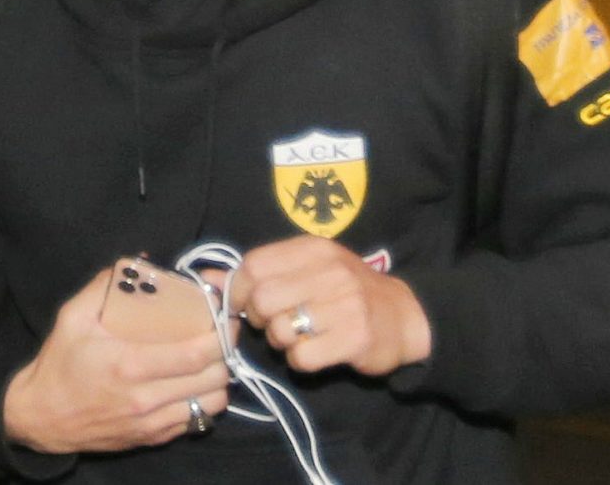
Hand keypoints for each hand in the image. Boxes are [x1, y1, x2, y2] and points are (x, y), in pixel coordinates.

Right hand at [3, 268, 231, 453]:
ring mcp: (150, 423)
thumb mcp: (73, 316)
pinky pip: (195, 421)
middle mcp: (145, 398)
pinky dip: (204, 401)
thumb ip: (105, 285)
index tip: (228, 318)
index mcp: (130, 364)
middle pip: (212, 379)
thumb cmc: (59, 363)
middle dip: (227, 355)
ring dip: (219, 380)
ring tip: (213, 360)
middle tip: (225, 334)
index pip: (196, 354)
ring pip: (210, 405)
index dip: (222, 336)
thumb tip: (139, 258)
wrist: (41, 416)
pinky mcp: (151, 438)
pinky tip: (195, 383)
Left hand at [227, 236, 430, 376]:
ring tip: (300, 336)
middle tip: (274, 323)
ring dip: (281, 342)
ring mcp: (345, 304)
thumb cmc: (346, 291)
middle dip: (259, 319)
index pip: (254, 265)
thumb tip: (206, 278)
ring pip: (279, 331)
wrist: (403, 316)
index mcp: (313, 248)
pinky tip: (316, 351)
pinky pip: (302, 357)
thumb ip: (258, 272)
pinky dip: (301, 360)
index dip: (239, 290)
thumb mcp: (306, 269)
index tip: (246, 304)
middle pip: (262, 300)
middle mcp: (330, 271)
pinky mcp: (355, 338)